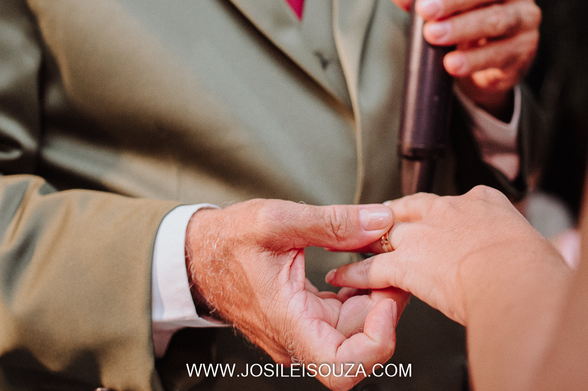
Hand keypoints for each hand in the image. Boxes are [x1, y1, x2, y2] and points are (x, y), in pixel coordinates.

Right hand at [185, 199, 408, 389]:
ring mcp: (302, 333)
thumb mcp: (277, 219)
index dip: (377, 341)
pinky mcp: (306, 320)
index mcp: (287, 323)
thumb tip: (381, 221)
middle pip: (359, 344)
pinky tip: (358, 263)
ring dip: (374, 296)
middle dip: (384, 304)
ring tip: (375, 255)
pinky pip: (344, 317)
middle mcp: (296, 339)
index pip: (343, 369)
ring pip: (356, 330)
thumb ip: (332, 222)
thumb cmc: (227, 240)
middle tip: (390, 261)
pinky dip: (359, 292)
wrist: (198, 252)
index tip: (384, 298)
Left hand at [327, 187, 567, 325]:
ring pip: (384, 235)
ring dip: (364, 244)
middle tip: (377, 226)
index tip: (439, 222)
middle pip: (410, 208)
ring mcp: (424, 234)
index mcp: (484, 202)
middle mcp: (449, 210)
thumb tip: (575, 247)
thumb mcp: (552, 250)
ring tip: (348, 249)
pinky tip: (344, 277)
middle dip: (392, 218)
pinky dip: (355, 274)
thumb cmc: (538, 271)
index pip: (456, 202)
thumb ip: (557, 246)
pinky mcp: (405, 263)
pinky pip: (372, 267)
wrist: (516, 279)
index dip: (442, 214)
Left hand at [380, 0, 539, 114]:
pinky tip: (452, 63)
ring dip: (462, 28)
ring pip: (496, 20)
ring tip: (433, 35)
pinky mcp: (525, 50)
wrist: (486, 62)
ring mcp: (525, 18)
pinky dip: (474, 59)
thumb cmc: (463, 17)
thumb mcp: (438, 2)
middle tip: (425, 8)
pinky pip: (501, 54)